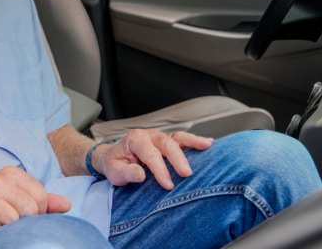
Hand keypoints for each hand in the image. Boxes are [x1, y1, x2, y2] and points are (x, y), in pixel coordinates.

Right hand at [0, 166, 70, 234]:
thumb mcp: (20, 200)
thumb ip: (44, 202)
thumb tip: (67, 204)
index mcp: (12, 173)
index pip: (41, 197)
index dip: (38, 213)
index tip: (24, 215)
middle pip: (29, 209)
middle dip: (23, 222)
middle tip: (10, 221)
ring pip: (13, 220)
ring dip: (7, 228)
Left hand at [94, 129, 212, 189]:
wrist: (112, 157)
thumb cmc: (115, 164)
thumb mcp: (114, 171)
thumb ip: (126, 172)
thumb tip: (141, 174)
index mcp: (135, 139)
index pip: (150, 154)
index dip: (160, 170)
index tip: (168, 185)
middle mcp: (149, 135)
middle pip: (166, 144)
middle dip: (177, 158)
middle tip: (186, 174)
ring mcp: (159, 137)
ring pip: (177, 137)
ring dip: (193, 142)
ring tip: (207, 146)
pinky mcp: (167, 142)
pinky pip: (182, 140)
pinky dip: (194, 141)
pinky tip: (208, 144)